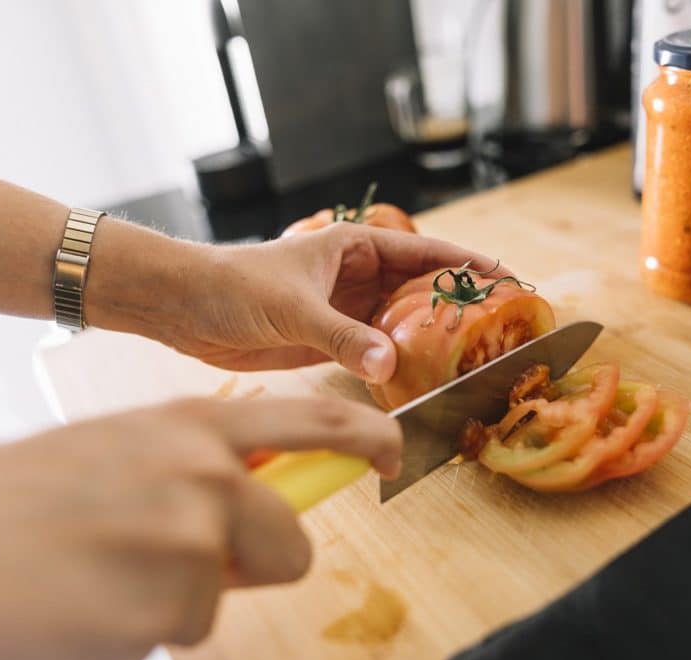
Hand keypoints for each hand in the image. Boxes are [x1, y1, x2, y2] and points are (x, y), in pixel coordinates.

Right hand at [0, 397, 400, 659]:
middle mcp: (208, 474)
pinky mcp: (172, 606)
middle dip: (254, 562)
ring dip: (178, 597)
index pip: (314, 420)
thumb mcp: (126, 450)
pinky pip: (184, 629)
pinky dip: (141, 628)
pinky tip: (89, 603)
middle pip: (291, 540)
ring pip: (225, 594)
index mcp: (193, 427)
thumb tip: (258, 497)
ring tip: (105, 574)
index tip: (391, 452)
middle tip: (177, 560)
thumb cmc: (25, 500)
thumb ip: (200, 466)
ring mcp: (194, 539)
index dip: (366, 435)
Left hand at [86, 221, 506, 384]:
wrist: (182, 308)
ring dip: (428, 340)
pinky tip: (418, 381)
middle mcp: (355, 276)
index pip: (424, 252)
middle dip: (456, 306)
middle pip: (419, 290)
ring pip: (399, 324)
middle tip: (498, 330)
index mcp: (353, 247)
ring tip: (469, 360)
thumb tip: (389, 364)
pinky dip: (396, 365)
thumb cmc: (231, 286)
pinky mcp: (328, 341)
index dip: (468, 264)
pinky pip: (374, 352)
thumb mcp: (292, 307)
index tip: (508, 279)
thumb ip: (343, 336)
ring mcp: (343, 310)